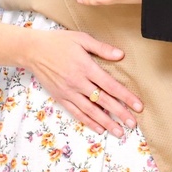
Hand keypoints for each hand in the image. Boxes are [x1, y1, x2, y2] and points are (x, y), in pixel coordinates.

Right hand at [22, 28, 142, 136]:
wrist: (33, 51)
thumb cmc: (58, 42)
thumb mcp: (81, 38)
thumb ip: (101, 48)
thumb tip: (121, 55)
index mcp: (86, 67)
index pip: (110, 85)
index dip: (126, 96)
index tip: (138, 106)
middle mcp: (78, 82)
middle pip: (103, 101)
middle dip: (120, 113)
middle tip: (133, 124)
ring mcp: (68, 92)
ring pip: (91, 111)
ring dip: (106, 123)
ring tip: (119, 132)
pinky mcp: (60, 98)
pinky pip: (76, 113)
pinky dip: (88, 122)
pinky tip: (99, 129)